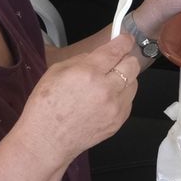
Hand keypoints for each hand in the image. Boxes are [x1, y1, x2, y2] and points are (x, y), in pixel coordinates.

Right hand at [18, 35, 137, 162]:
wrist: (46, 142)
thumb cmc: (45, 107)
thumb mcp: (55, 71)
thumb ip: (82, 59)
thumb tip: (100, 54)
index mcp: (88, 73)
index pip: (117, 50)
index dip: (123, 41)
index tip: (125, 39)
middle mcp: (106, 89)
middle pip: (132, 64)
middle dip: (124, 59)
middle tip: (113, 62)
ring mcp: (115, 107)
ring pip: (134, 82)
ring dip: (124, 78)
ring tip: (106, 84)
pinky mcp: (118, 121)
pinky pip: (129, 100)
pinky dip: (120, 96)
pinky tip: (104, 100)